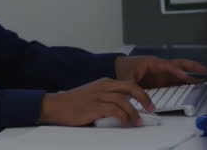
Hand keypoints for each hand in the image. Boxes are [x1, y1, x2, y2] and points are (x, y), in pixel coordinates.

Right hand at [38, 78, 154, 127]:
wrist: (56, 105)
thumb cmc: (73, 102)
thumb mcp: (93, 95)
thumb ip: (108, 97)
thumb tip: (125, 108)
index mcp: (104, 82)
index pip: (129, 84)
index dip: (141, 94)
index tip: (148, 104)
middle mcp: (103, 86)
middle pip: (131, 87)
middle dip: (144, 98)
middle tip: (150, 109)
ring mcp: (99, 96)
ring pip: (124, 101)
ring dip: (134, 112)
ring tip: (137, 122)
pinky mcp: (95, 107)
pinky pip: (115, 111)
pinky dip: (123, 118)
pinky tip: (125, 123)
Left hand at [114, 55, 206, 88]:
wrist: (117, 67)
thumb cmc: (123, 67)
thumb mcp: (127, 77)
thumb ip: (134, 88)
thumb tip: (140, 99)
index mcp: (153, 63)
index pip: (169, 66)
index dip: (178, 72)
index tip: (186, 78)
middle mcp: (160, 68)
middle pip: (179, 65)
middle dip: (193, 67)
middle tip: (205, 71)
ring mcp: (162, 74)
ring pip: (179, 75)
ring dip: (190, 78)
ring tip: (203, 83)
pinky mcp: (161, 81)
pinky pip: (174, 82)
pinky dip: (183, 85)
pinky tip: (191, 89)